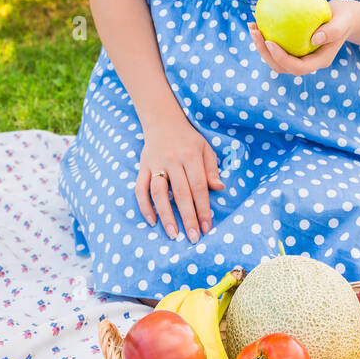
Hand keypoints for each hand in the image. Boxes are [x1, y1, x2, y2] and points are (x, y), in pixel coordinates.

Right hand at [135, 113, 225, 242]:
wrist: (163, 120)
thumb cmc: (188, 139)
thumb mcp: (205, 148)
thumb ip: (211, 169)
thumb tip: (219, 188)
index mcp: (191, 155)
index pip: (199, 186)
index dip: (203, 208)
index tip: (207, 226)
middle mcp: (172, 160)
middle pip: (181, 193)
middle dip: (188, 217)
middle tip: (194, 237)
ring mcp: (155, 164)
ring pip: (159, 193)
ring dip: (166, 215)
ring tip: (173, 234)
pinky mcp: (142, 167)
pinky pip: (140, 189)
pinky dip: (144, 206)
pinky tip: (152, 221)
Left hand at [247, 0, 359, 74]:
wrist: (344, 17)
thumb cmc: (344, 17)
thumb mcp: (343, 20)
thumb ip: (332, 30)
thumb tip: (314, 38)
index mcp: (320, 61)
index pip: (297, 67)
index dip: (281, 58)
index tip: (269, 41)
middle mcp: (308, 62)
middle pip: (281, 66)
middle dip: (265, 52)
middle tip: (255, 32)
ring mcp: (300, 56)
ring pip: (275, 58)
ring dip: (261, 45)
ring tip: (252, 26)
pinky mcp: (294, 47)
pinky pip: (277, 45)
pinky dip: (266, 35)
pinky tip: (258, 20)